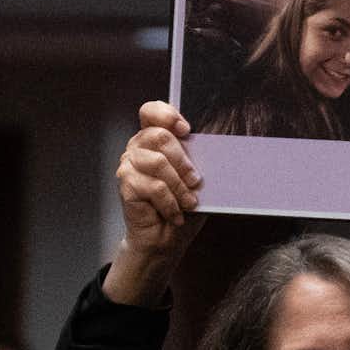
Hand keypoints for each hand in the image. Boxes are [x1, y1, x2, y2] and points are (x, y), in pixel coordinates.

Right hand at [108, 102, 200, 300]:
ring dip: (179, 186)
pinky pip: (154, 187)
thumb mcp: (196, 177)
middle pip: (158, 136)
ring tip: (188, 201)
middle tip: (196, 181)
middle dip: (183, 160)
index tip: (186, 129)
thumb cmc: (184, 205)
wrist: (167, 238)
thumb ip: (199, 158)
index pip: (151, 111)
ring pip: (157, 162)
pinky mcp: (126, 185)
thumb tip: (224, 142)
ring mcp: (128, 165)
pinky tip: (176, 213)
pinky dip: (171, 203)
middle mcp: (138, 148)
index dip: (166, 114)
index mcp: (154, 139)